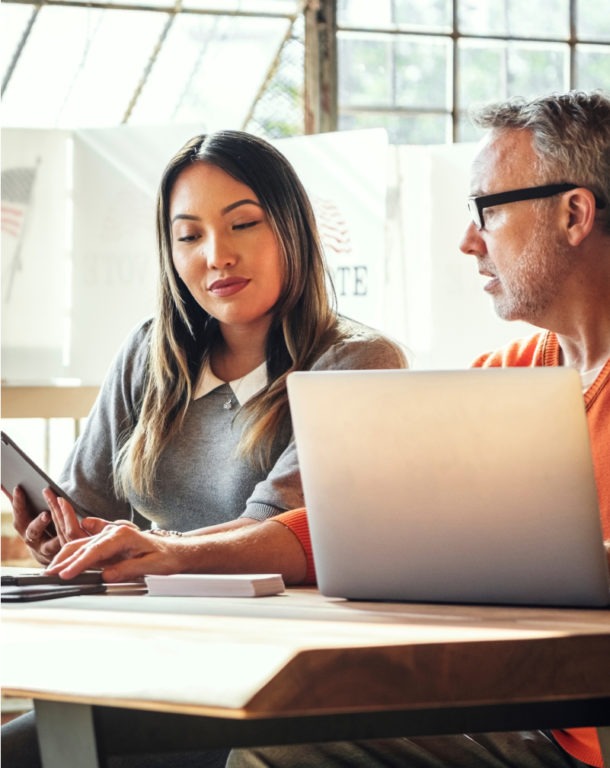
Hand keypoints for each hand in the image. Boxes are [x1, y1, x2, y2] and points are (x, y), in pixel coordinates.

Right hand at [5, 485, 65, 565]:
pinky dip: (73, 543)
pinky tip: (83, 533)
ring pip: (52, 544)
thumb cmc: (36, 526)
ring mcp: (46, 549)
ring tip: (72, 529)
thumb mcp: (25, 514)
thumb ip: (17, 501)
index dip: (17, 502)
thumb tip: (2, 483)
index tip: (18, 488)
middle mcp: (33, 539)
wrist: (47, 553)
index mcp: (23, 526)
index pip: (19, 513)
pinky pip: (67, 549)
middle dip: (39, 523)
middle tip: (47, 514)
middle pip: (33, 531)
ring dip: (59, 537)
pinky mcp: (61, 554)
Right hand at [45, 524, 184, 582]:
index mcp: (123, 535)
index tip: (67, 573)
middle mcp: (114, 533)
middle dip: (66, 559)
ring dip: (67, 557)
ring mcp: (110, 537)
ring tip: (52, 570)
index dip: (79, 563)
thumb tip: (106, 575)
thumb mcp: (152, 566)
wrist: (176, 551)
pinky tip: (64, 562)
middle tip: (50, 573)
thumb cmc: (167, 557)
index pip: (96, 550)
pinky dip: (74, 555)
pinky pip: (88, 548)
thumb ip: (128, 569)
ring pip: (83, 546)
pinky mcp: (109, 545)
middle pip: (84, 546)